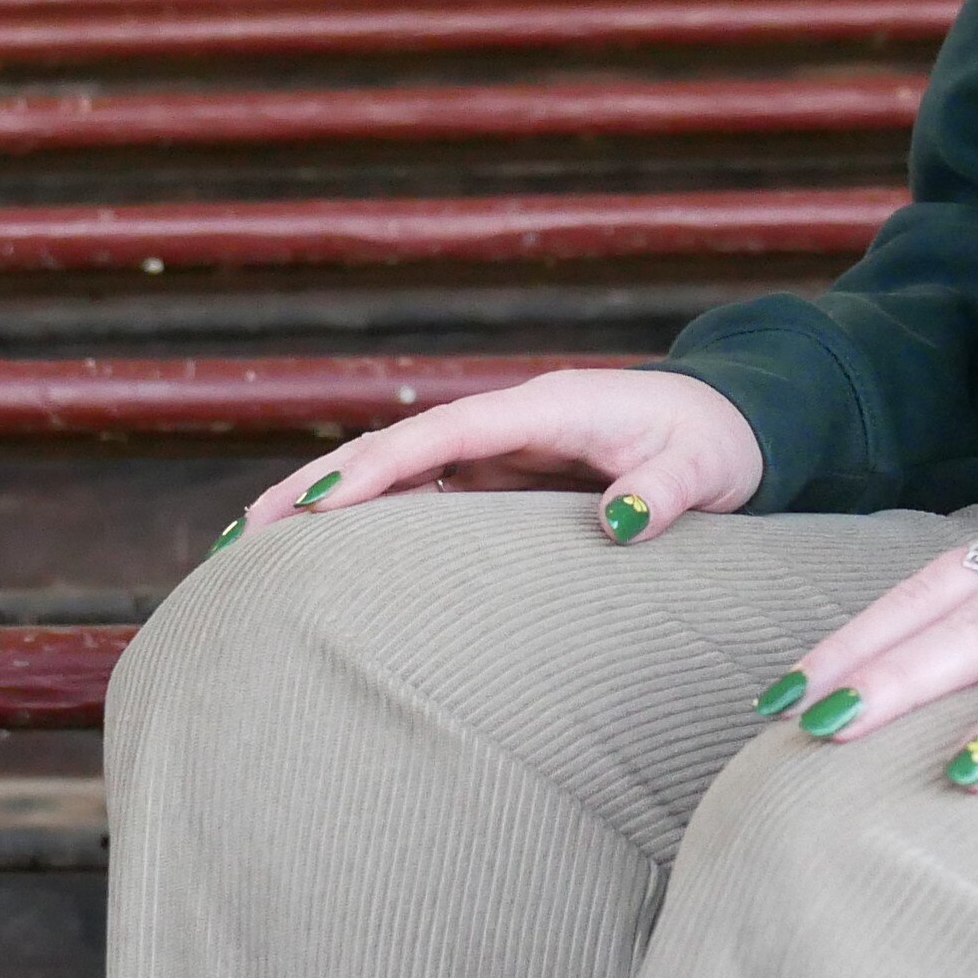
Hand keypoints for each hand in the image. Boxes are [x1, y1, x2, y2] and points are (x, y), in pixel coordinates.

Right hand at [225, 367, 765, 551]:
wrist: (736, 424)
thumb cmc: (718, 443)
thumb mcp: (705, 468)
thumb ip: (666, 492)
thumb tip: (622, 523)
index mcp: (541, 409)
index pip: (441, 434)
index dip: (376, 467)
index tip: (317, 504)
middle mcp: (505, 425)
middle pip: (392, 450)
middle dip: (316, 488)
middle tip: (242, 539)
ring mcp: (499, 453)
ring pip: (395, 477)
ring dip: (327, 507)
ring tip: (252, 556)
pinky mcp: (503, 483)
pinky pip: (423, 503)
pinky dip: (371, 527)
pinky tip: (327, 569)